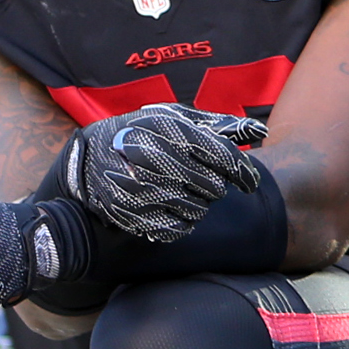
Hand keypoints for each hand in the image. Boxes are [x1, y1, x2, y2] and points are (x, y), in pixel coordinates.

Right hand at [60, 103, 266, 241]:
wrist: (88, 160)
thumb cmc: (143, 135)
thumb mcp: (177, 119)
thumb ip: (220, 125)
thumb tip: (260, 129)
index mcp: (170, 130)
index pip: (224, 158)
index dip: (243, 174)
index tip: (249, 183)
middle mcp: (155, 157)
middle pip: (213, 189)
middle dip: (212, 187)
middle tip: (199, 181)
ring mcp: (141, 187)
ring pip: (197, 211)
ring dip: (196, 205)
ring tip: (180, 191)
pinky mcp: (131, 213)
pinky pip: (177, 229)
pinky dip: (179, 222)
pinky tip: (169, 208)